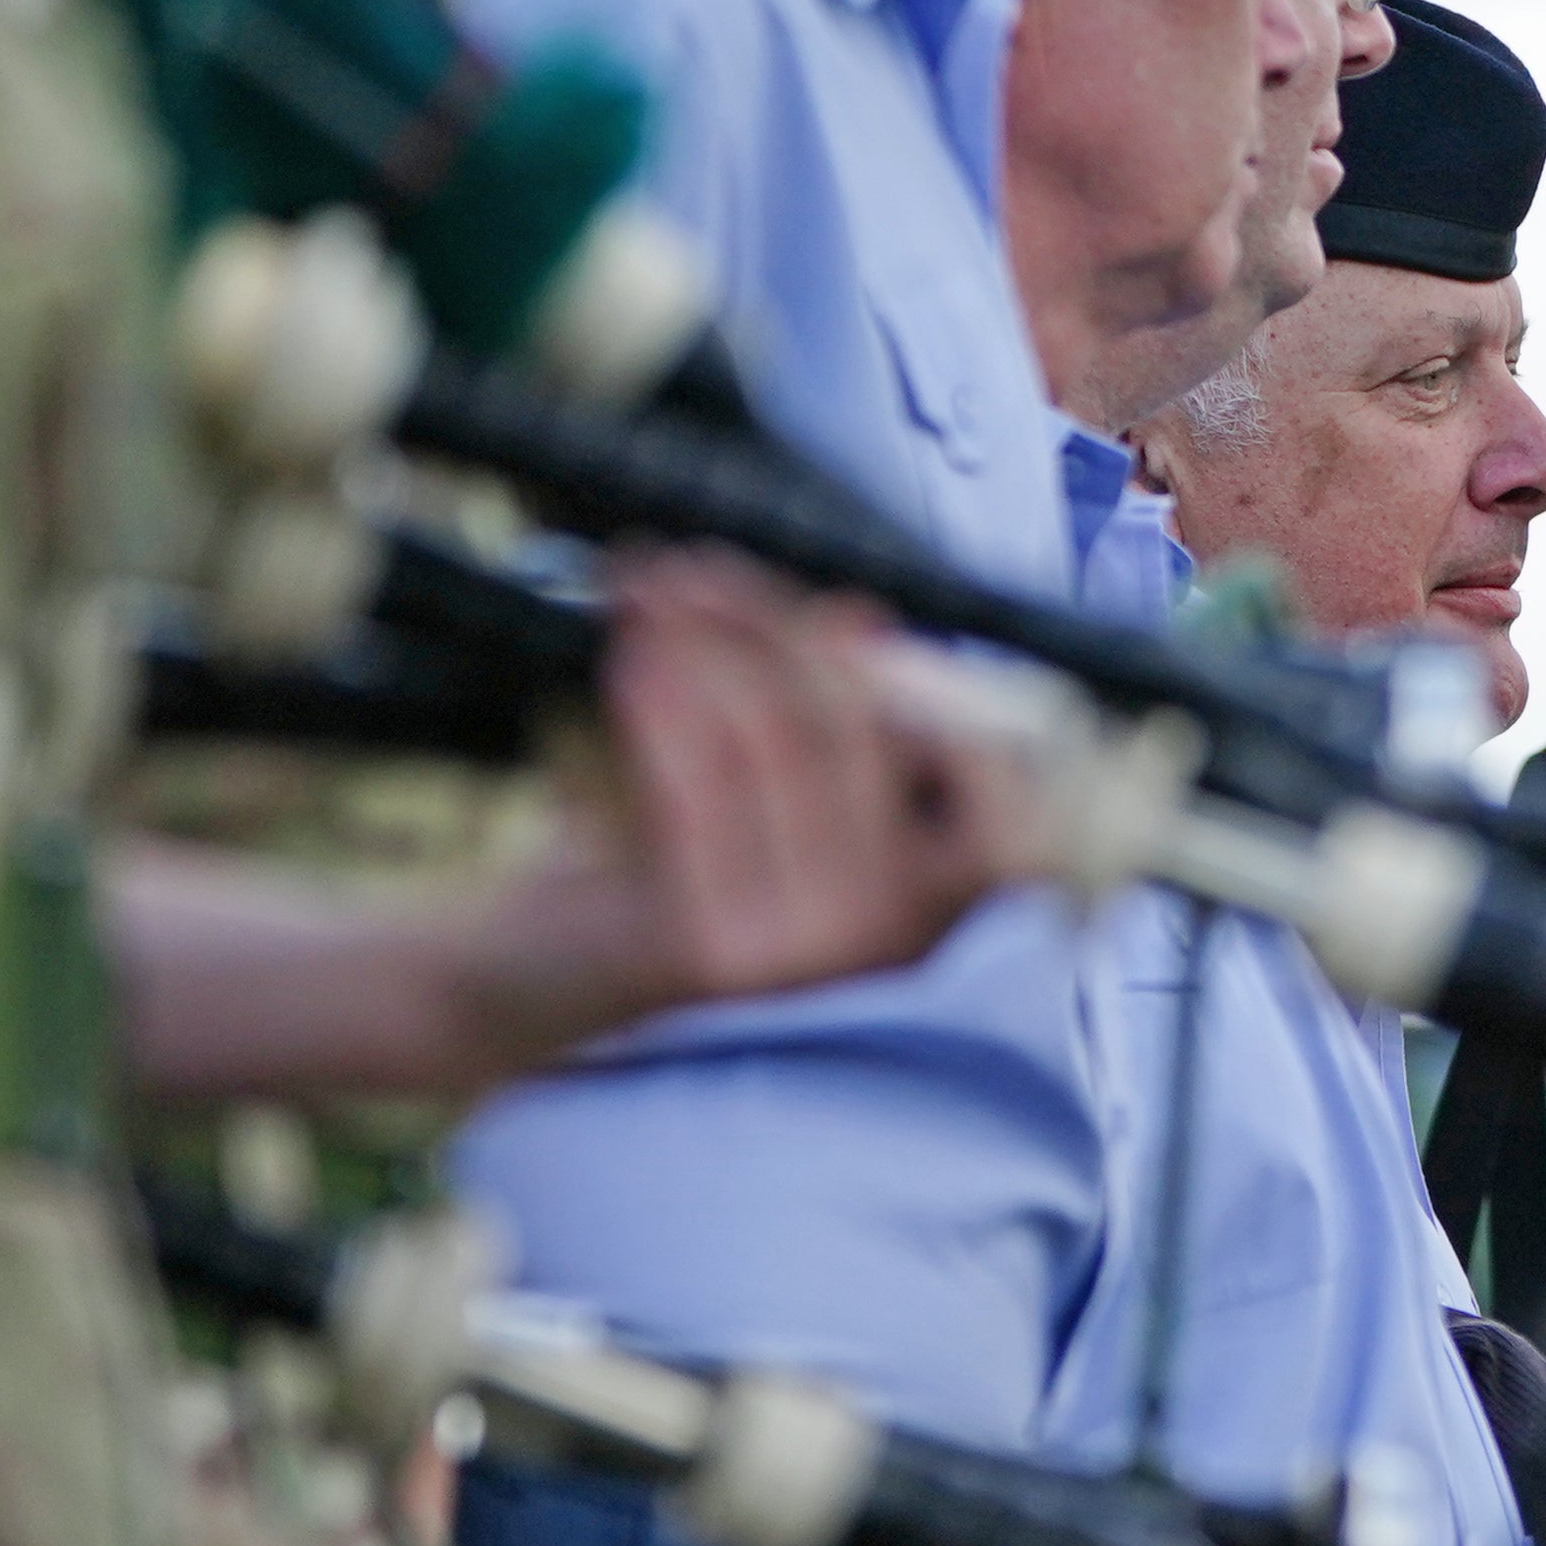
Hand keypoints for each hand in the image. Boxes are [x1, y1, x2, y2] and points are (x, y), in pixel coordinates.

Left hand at [579, 550, 1037, 1008]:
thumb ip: (833, 709)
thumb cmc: (679, 860)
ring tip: (651, 595)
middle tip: (698, 569)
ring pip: (778, 748)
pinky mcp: (725, 958)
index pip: (992, 761)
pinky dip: (665, 714)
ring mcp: (819, 954)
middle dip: (772, 630)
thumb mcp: (780, 780)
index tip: (844, 618)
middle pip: (858, 733)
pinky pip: (701, 797)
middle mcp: (908, 929)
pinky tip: (634, 662)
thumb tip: (859, 619)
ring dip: (707, 650)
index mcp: (956, 885)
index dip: (927, 681)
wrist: (553, 976)